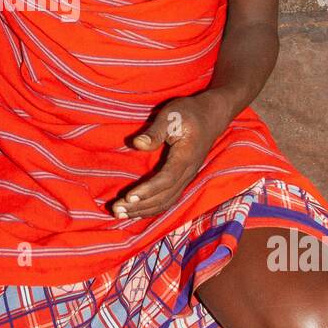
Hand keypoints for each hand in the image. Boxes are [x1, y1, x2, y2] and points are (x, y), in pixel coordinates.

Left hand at [111, 95, 227, 219]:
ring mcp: (186, 178)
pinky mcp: (182, 179)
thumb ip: (155, 132)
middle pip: (164, 196)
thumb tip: (137, 143)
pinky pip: (168, 199)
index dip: (148, 190)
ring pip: (166, 202)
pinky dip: (152, 208)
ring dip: (144, 210)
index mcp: (185, 156)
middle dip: (140, 206)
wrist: (211, 116)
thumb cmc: (188, 113)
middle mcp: (188, 172)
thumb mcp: (171, 115)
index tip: (129, 197)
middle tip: (116, 209)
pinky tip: (136, 211)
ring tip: (120, 214)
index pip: (167, 179)